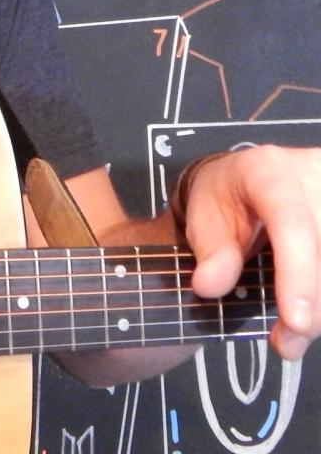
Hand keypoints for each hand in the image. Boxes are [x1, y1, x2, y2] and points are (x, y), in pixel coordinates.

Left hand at [179, 145, 320, 359]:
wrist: (246, 179)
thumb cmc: (223, 199)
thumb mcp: (204, 217)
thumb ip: (211, 251)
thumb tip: (210, 286)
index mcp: (268, 170)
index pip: (291, 223)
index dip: (298, 275)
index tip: (296, 321)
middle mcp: (314, 173)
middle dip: (313, 307)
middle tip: (286, 343)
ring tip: (294, 335)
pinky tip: (311, 310)